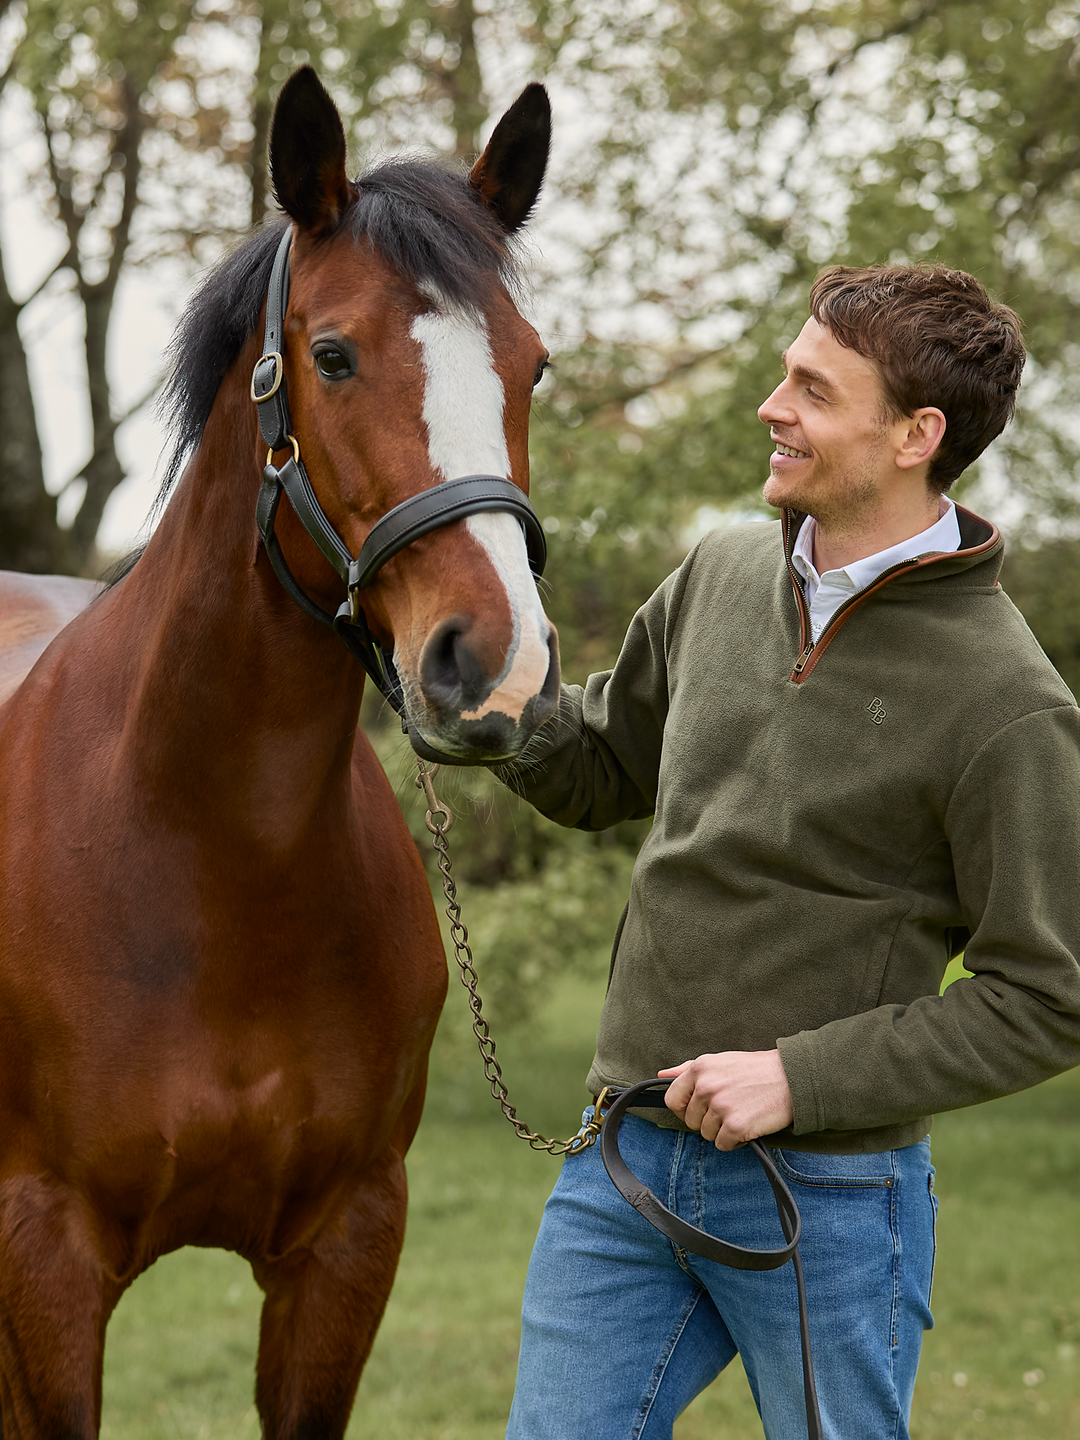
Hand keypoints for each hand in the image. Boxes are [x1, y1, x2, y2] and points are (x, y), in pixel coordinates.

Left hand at [658, 1050, 793, 1151]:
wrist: (791, 1078)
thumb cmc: (755, 1070)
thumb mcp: (719, 1061)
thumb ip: (687, 1069)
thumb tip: (662, 1076)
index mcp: (699, 1069)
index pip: (672, 1100)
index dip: (684, 1109)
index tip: (699, 1109)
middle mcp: (706, 1087)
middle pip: (690, 1121)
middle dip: (707, 1120)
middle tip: (730, 1108)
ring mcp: (721, 1107)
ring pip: (706, 1134)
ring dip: (722, 1130)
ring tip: (741, 1113)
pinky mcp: (736, 1126)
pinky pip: (722, 1145)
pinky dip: (735, 1141)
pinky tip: (748, 1125)